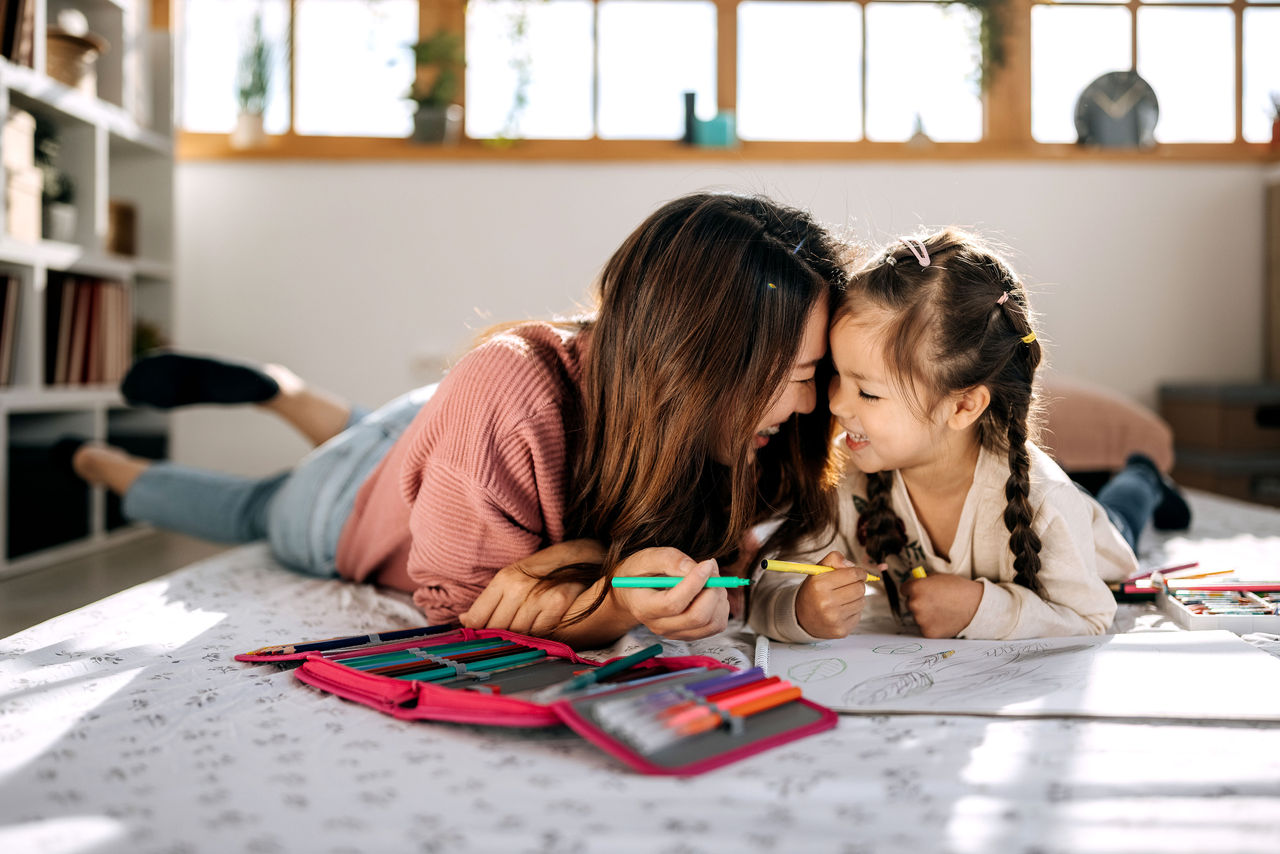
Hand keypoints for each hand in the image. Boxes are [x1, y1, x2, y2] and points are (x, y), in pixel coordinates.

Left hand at [459, 539, 603, 635]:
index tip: (482, 640)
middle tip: (510, 638)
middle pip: (497, 630)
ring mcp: (538, 595)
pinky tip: (550, 627)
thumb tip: (464, 620)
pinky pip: (541, 634)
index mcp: (504, 578)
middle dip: (501, 638)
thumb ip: (491, 601)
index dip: (478, 633)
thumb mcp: (517, 578)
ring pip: (518, 634)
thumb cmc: (551, 570)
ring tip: (533, 630)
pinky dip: (543, 636)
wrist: (590, 556)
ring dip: (524, 638)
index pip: (477, 618)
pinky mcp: (558, 603)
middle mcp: (517, 585)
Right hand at [610, 547, 728, 640]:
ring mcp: (676, 633)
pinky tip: (710, 592)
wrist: (635, 592)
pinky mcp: (690, 634)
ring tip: (710, 579)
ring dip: (718, 598)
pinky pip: (716, 626)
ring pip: (711, 623)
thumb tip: (693, 568)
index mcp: (644, 607)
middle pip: (696, 617)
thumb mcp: (647, 558)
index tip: (707, 564)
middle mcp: (659, 626)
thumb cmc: (640, 573)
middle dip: (712, 590)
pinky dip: (721, 607)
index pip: (673, 604)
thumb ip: (669, 559)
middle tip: (711, 569)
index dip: (694, 583)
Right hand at [794, 551, 870, 637]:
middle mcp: (826, 603)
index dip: (860, 572)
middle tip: (851, 585)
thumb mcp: (817, 571)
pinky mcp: (841, 630)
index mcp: (819, 585)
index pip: (852, 574)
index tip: (860, 573)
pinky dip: (853, 610)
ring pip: (862, 602)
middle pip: (860, 588)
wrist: (801, 618)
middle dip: (858, 584)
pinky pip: (859, 615)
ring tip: (844, 598)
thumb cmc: (812, 592)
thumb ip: (833, 559)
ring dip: (856, 598)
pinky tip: (842, 609)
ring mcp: (834, 619)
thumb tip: (851, 565)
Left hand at [902, 572, 983, 637]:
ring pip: (917, 617)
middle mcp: (915, 604)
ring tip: (942, 611)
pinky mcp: (928, 632)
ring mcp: (921, 620)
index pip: (904, 589)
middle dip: (919, 602)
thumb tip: (914, 586)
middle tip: (934, 602)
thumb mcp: (939, 577)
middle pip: (909, 604)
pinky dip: (932, 625)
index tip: (919, 591)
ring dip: (925, 615)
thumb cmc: (959, 589)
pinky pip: (925, 627)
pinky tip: (944, 620)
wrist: (976, 605)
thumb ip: (924, 582)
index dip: (912, 589)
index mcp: (916, 588)